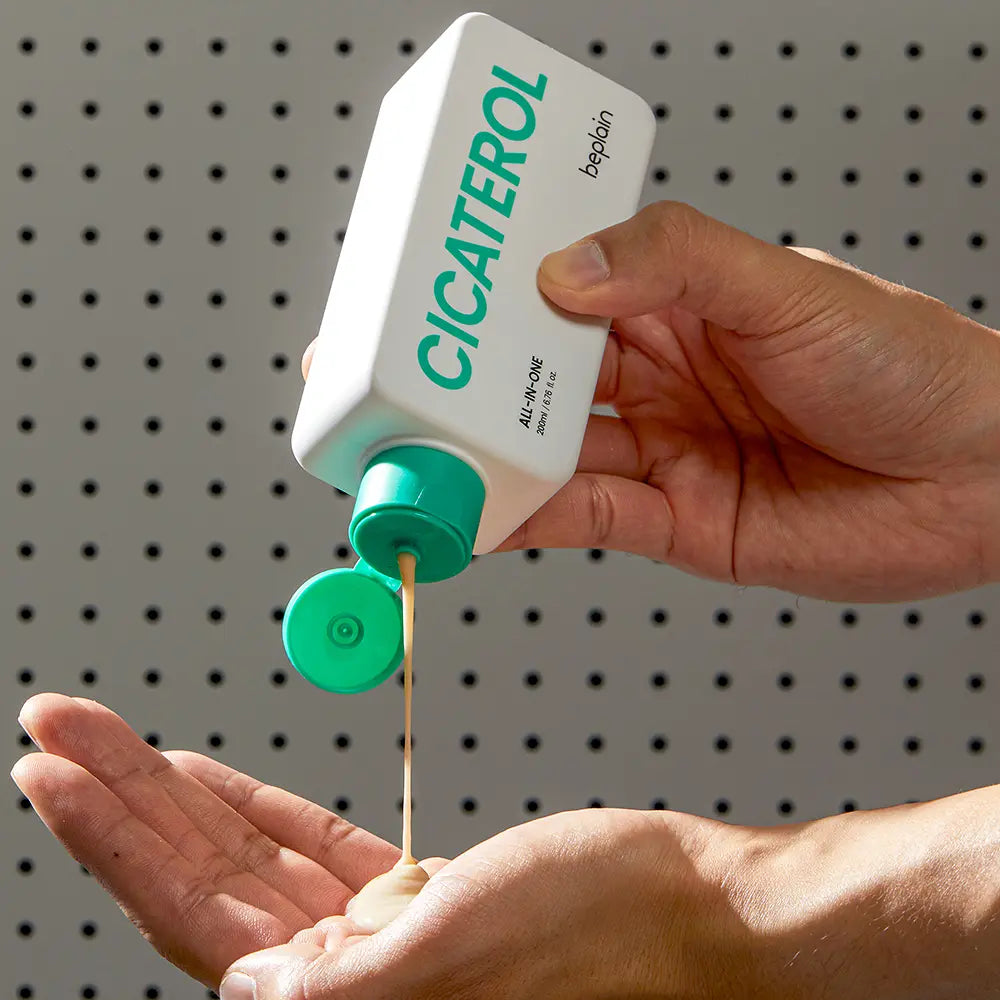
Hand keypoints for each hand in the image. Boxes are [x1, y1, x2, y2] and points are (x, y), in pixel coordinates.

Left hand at [13, 695, 999, 997]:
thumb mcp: (488, 936)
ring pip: (243, 862)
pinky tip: (210, 778)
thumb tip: (247, 997)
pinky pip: (306, 850)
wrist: (703, 906)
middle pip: (200, 883)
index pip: (195, 918)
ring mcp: (374, 941)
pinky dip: (255, 808)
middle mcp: (349, 984)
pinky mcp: (410, 902)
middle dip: (126, 800)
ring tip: (113, 741)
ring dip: (178, 796)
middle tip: (60, 727)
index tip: (59, 768)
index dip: (119, 841)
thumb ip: (365, 977)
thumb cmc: (623, 923)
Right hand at [305, 203, 999, 600]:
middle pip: (533, 382)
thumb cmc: (906, 361)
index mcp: (673, 302)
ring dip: (484, 461)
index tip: (417, 299)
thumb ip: (670, 265)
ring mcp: (662, 452)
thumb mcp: (783, 287)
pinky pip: (587, 519)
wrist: (981, 476)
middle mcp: (657, 377)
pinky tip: (484, 514)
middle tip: (388, 387)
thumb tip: (557, 271)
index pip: (553, 295)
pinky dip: (531, 519)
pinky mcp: (678, 522)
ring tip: (415, 459)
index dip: (482, 298)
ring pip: (549, 455)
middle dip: (460, 387)